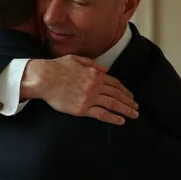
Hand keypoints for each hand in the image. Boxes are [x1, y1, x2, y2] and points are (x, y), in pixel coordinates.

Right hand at [20, 56, 138, 124]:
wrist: (44, 78)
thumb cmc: (57, 67)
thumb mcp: (76, 59)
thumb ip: (92, 63)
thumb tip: (105, 69)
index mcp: (95, 73)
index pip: (115, 83)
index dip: (124, 90)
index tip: (130, 96)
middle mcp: (95, 85)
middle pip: (117, 94)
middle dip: (129, 101)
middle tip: (136, 107)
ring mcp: (90, 97)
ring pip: (113, 104)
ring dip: (126, 110)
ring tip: (134, 115)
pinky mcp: (83, 108)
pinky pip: (102, 114)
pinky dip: (113, 118)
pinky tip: (121, 121)